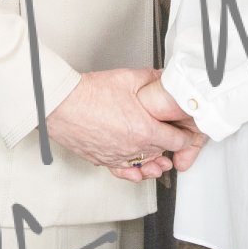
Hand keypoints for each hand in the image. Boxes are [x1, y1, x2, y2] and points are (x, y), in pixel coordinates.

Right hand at [46, 69, 199, 175]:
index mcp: (144, 130)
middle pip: (161, 153)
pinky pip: (122, 171)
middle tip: (172, 138)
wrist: (62, 105)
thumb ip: (151, 78)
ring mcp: (116, 156)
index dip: (184, 136)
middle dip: (169, 146)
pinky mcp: (101, 159)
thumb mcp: (127, 78)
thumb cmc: (90, 94)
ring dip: (153, 161)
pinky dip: (132, 171)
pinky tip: (137, 171)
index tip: (185, 132)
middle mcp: (132, 148)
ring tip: (160, 161)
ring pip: (143, 165)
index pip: (176, 141)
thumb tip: (164, 77)